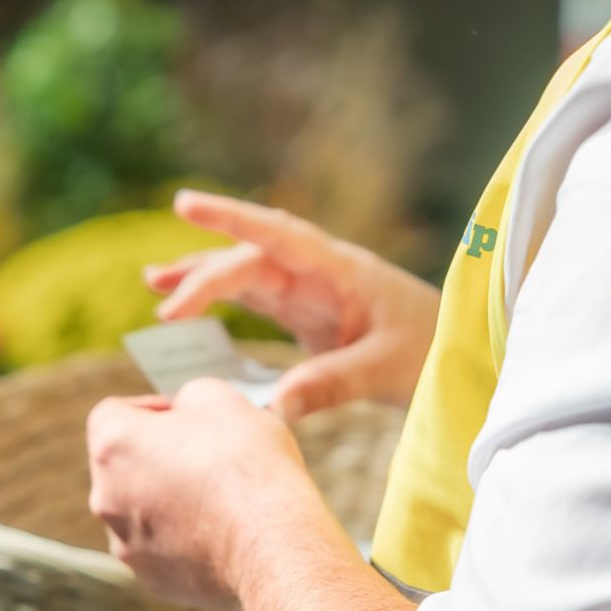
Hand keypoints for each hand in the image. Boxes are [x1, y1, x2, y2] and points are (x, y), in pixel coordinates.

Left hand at [87, 378, 305, 608]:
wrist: (273, 544)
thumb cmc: (248, 465)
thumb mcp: (221, 398)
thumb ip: (189, 397)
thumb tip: (186, 413)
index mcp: (112, 444)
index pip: (114, 412)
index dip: (154, 409)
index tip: (189, 418)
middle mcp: (106, 497)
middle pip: (125, 464)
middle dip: (161, 455)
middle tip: (211, 455)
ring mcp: (126, 544)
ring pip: (142, 509)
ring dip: (171, 498)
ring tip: (222, 496)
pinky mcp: (152, 579)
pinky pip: (163, 548)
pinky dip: (185, 538)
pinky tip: (224, 531)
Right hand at [145, 190, 439, 419]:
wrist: (457, 353)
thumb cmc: (430, 351)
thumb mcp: (385, 368)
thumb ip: (331, 383)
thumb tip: (273, 406)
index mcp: (341, 269)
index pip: (279, 234)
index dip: (232, 218)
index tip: (186, 204)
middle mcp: (319, 271)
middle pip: (252, 261)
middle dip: (206, 273)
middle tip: (163, 303)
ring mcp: (310, 289)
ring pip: (246, 274)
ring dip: (203, 278)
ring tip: (154, 284)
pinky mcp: (305, 312)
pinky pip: (255, 298)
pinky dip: (222, 301)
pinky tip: (188, 311)